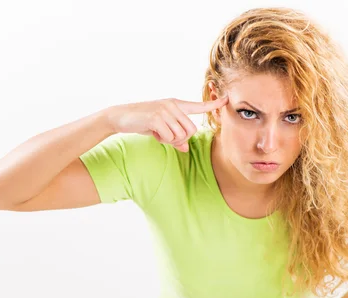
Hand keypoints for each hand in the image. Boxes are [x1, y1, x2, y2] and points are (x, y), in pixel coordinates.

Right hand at [105, 96, 227, 151]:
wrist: (120, 117)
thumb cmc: (142, 122)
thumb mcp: (161, 130)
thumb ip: (175, 138)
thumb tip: (185, 149)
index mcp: (176, 105)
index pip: (198, 105)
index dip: (213, 104)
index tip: (227, 99)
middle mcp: (173, 105)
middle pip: (191, 130)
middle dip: (181, 139)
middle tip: (167, 137)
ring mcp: (165, 110)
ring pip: (181, 135)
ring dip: (170, 140)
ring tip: (158, 133)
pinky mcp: (157, 118)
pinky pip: (170, 137)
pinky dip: (163, 140)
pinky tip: (153, 133)